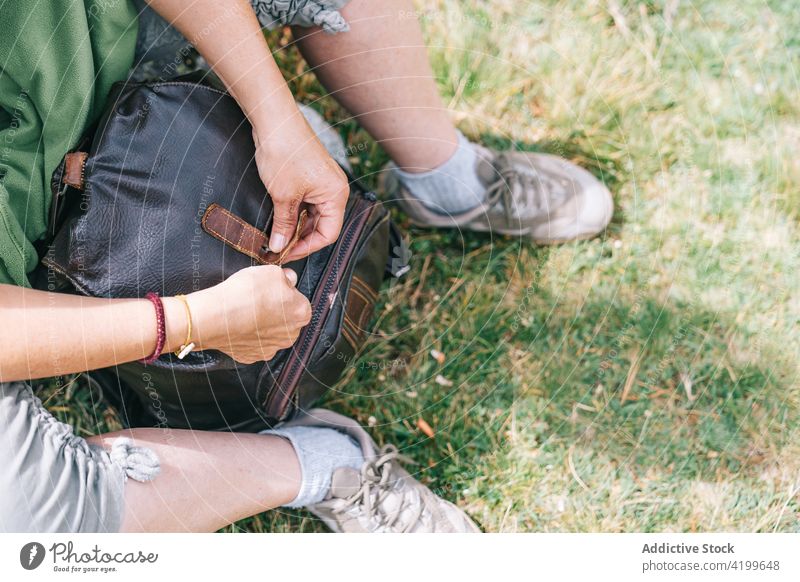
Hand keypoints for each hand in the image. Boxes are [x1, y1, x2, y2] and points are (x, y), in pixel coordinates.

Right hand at [188, 265, 310, 363]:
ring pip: (270, 333)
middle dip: (275, 311)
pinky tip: (239, 325)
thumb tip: (289, 279)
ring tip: (246, 312)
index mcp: (301, 313)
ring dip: (262, 324)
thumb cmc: (246, 293)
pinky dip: (247, 336)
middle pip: (286, 319)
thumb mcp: (271, 272)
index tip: (272, 289)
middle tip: (258, 299)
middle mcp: (290, 335)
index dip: (285, 293)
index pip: (299, 301)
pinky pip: (254, 343)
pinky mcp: (252, 356)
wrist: (216, 317)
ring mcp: (271, 348)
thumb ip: (286, 276)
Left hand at [253, 117, 348, 261]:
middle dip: (300, 238)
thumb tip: (279, 247)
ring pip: (312, 215)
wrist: (274, 120)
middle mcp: (334, 190)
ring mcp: (323, 183)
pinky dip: (293, 213)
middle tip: (278, 248)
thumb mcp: (283, 195)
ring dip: (295, 227)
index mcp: (336, 195)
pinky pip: (306, 203)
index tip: (286, 253)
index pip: (329, 234)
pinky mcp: (311, 177)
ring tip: (276, 236)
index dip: (307, 247)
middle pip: (322, 226)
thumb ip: (284, 225)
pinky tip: (279, 220)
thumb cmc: (284, 152)